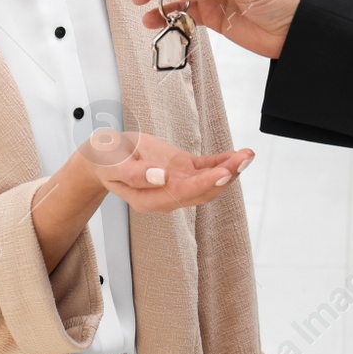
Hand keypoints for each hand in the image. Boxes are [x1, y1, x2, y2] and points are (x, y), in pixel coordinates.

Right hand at [72, 128, 252, 212]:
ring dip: (230, 169)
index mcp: (149, 199)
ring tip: (247, 155)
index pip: (181, 194)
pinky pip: (205, 168)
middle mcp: (167, 195)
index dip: (204, 184)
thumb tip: (160, 177)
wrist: (104, 156)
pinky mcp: (181, 170)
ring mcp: (177, 183)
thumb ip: (136, 174)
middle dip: (226, 176)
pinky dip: (222, 161)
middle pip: (201, 190)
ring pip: (208, 180)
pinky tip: (238, 155)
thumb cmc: (107, 161)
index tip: (223, 172)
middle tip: (243, 160)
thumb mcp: (113, 166)